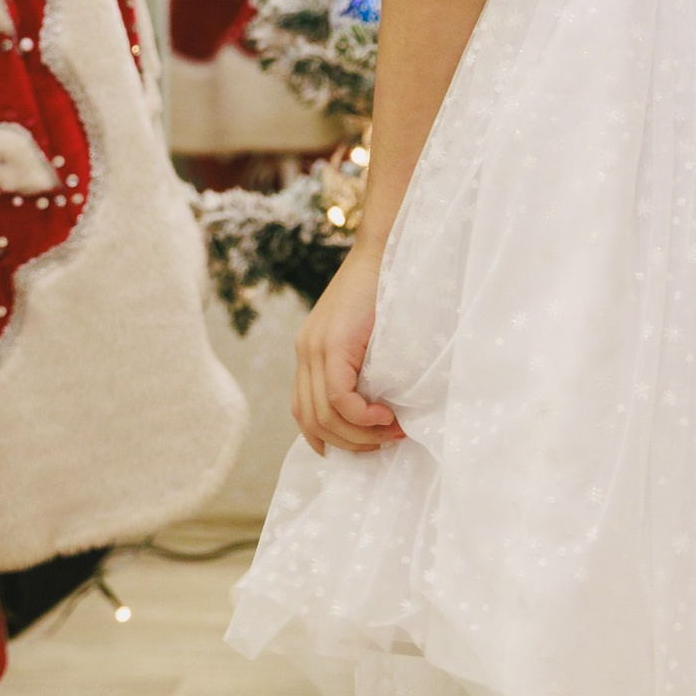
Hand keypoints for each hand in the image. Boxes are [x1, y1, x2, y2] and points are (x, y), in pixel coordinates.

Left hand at [292, 243, 403, 457]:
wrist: (383, 250)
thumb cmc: (384, 291)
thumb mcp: (366, 337)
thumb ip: (360, 366)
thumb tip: (377, 408)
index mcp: (309, 352)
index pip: (304, 412)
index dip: (328, 439)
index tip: (362, 445)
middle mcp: (305, 352)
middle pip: (312, 421)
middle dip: (351, 443)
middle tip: (385, 441)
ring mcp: (314, 347)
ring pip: (324, 415)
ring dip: (360, 434)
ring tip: (391, 431)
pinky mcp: (331, 344)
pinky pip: (339, 397)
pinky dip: (362, 416)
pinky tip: (385, 416)